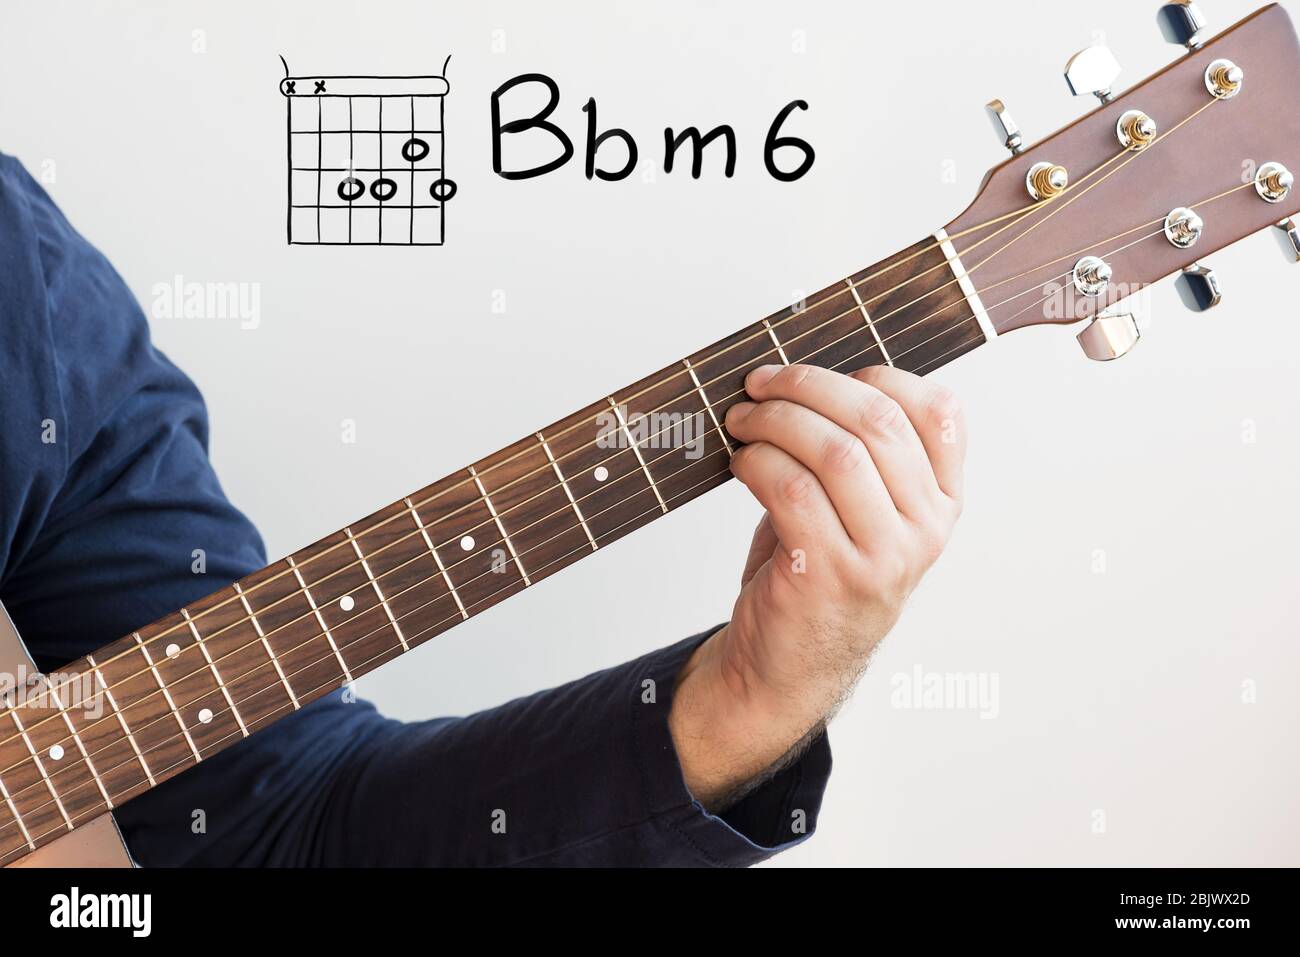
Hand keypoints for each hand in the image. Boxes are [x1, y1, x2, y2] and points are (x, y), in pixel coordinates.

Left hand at [668, 363, 965, 809]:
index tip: (827, 374)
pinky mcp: (828, 574)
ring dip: (776, 421)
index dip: (880, 376)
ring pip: (835, 451)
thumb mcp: (863, 515)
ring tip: (743, 420)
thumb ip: (864, 454)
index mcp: (941, 504)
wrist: (788, 665)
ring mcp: (880, 557)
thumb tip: (807, 375)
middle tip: (762, 384)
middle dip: (809, 386)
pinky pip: (791, 489)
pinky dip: (757, 461)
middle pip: (877, 422)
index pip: (941, 414)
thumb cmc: (818, 573)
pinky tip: (740, 462)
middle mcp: (923, 530)